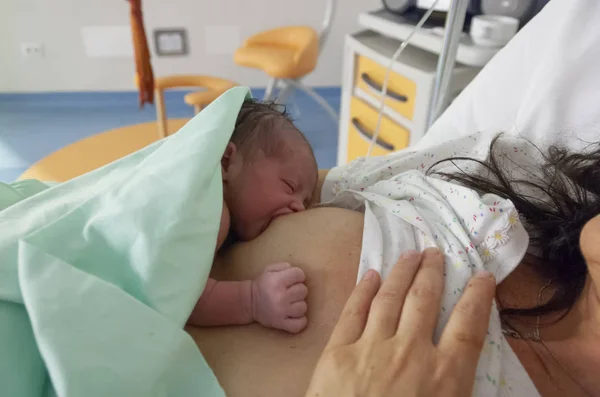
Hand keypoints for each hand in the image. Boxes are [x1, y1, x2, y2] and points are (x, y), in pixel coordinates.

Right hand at [251, 262, 307, 332]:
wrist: (249, 303)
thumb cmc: (262, 284)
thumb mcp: (269, 270)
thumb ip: (284, 267)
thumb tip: (298, 273)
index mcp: (277, 281)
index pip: (299, 274)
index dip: (297, 276)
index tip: (292, 280)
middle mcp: (280, 297)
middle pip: (303, 291)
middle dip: (298, 290)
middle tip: (290, 292)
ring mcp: (282, 312)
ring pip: (303, 307)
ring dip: (299, 305)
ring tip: (290, 304)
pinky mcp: (281, 324)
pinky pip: (300, 324)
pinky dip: (300, 321)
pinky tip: (295, 316)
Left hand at [305, 248, 495, 396]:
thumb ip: (457, 387)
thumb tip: (465, 370)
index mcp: (444, 376)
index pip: (468, 326)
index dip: (478, 297)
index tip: (481, 276)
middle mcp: (411, 351)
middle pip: (425, 300)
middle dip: (432, 272)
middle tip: (435, 253)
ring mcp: (371, 347)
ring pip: (390, 297)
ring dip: (402, 273)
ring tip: (410, 255)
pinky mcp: (337, 351)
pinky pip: (353, 312)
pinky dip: (364, 291)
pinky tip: (371, 276)